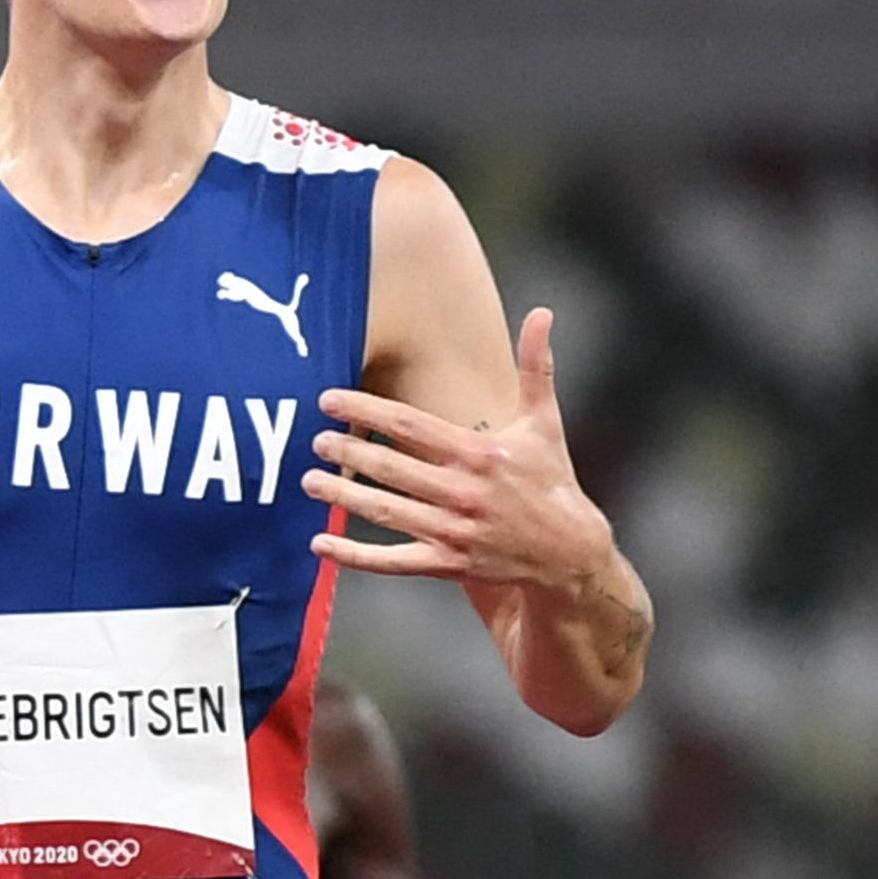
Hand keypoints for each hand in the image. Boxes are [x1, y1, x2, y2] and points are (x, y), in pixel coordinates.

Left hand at [312, 309, 623, 599]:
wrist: (568, 553)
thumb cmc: (551, 482)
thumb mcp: (545, 423)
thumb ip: (535, 368)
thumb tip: (542, 315)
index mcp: (478, 454)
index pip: (411, 425)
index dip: (366, 410)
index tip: (329, 400)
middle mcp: (462, 493)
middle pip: (391, 468)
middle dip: (349, 452)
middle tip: (316, 440)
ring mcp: (453, 531)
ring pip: (386, 512)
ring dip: (343, 497)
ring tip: (309, 481)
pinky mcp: (446, 564)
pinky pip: (391, 561)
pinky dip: (353, 557)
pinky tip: (320, 546)